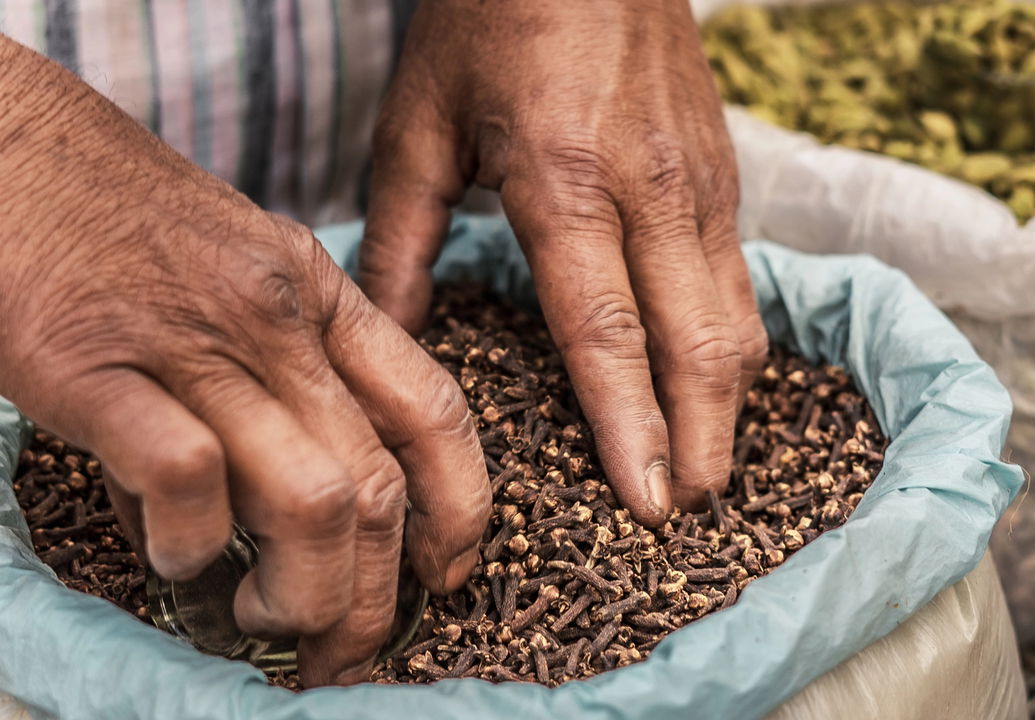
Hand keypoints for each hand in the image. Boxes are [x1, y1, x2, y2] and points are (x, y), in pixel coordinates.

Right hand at [0, 39, 489, 686]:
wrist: (4, 141)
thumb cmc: (116, 221)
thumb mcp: (236, 276)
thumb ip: (270, 384)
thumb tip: (260, 517)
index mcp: (320, 294)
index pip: (433, 410)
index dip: (460, 508)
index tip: (447, 574)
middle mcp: (276, 319)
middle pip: (376, 484)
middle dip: (374, 593)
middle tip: (343, 644)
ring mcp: (190, 341)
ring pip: (310, 498)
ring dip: (299, 590)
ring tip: (261, 615)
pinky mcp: (94, 367)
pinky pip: (187, 479)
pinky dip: (188, 542)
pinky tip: (171, 555)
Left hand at [362, 0, 768, 524]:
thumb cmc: (488, 19)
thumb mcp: (418, 122)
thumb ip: (401, 237)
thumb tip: (390, 336)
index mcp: (565, 180)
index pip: (608, 332)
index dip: (630, 425)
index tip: (647, 500)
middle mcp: (651, 189)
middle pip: (697, 341)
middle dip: (703, 437)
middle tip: (692, 508)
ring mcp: (700, 178)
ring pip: (737, 313)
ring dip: (729, 399)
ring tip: (710, 463)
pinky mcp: (723, 168)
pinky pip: (740, 275)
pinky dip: (734, 341)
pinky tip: (714, 377)